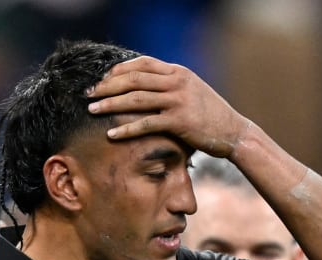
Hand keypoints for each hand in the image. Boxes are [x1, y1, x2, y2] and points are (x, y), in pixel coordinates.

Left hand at [86, 56, 250, 157]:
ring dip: (110, 104)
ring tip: (92, 110)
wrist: (234, 132)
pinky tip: (111, 135)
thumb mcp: (191, 91)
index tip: (101, 79)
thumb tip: (145, 86)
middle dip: (107, 85)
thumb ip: (170, 85)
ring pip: (136, 99)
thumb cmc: (210, 114)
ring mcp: (178, 101)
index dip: (118, 70)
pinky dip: (126, 129)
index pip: (141, 63)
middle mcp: (177, 82)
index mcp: (178, 72)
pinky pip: (146, 124)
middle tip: (88, 93)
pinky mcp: (179, 121)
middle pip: (134, 79)